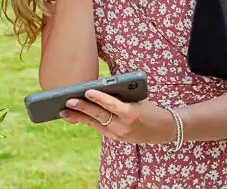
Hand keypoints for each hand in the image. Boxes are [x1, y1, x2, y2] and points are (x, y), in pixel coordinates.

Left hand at [60, 90, 176, 144]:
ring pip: (95, 124)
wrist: (163, 129)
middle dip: (82, 108)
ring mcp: (119, 134)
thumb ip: (121, 94)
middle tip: (67, 101)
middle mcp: (124, 126)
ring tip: (63, 111)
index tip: (87, 91)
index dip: (99, 98)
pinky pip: (99, 128)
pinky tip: (76, 116)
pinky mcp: (116, 138)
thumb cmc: (149, 107)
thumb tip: (98, 87)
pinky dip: (88, 121)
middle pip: (99, 115)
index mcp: (132, 113)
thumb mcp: (139, 98)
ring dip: (79, 117)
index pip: (112, 104)